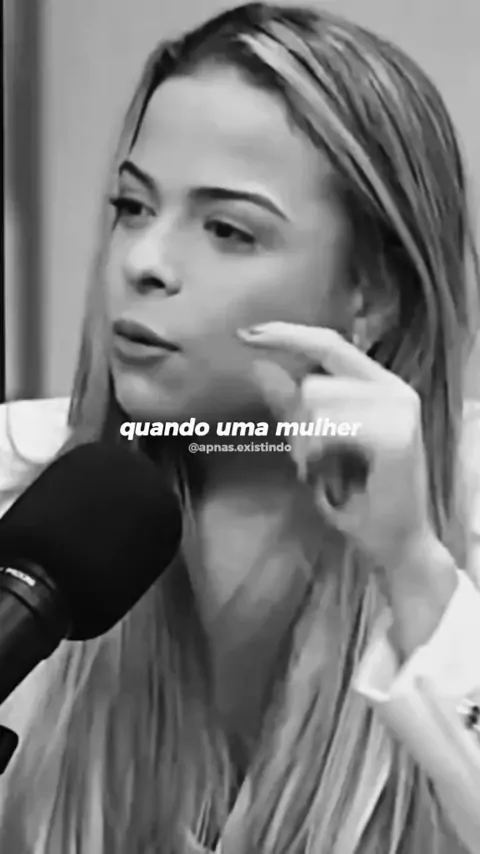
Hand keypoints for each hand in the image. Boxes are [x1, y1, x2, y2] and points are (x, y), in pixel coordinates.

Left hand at [238, 322, 457, 655]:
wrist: (394, 542)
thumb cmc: (355, 495)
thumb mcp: (313, 443)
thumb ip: (290, 404)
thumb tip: (258, 366)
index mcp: (378, 384)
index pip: (329, 342)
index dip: (286, 335)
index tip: (245, 334)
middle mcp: (394, 389)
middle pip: (313, 381)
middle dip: (296, 423)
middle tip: (311, 461)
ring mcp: (399, 410)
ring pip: (317, 402)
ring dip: (305, 443)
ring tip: (323, 471)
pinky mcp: (397, 436)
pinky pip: (329, 427)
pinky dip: (318, 453)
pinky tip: (332, 476)